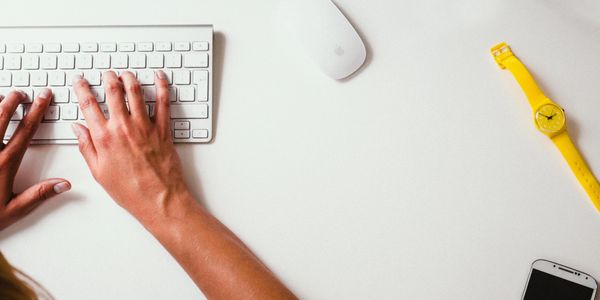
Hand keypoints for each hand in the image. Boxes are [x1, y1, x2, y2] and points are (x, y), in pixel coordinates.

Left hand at [0, 89, 70, 230]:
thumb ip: (39, 194)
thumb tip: (64, 184)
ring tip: (1, 97)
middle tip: (21, 92)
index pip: (26, 130)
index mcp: (5, 163)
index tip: (43, 98)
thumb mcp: (13, 210)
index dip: (37, 111)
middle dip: (13, 100)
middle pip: (1, 116)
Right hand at [71, 71, 190, 224]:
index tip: (79, 80)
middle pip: (113, 92)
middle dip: (108, 78)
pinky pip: (163, 102)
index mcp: (104, 138)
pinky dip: (162, 86)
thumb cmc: (130, 190)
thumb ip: (86, 147)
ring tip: (126, 74)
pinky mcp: (164, 129)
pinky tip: (159, 76)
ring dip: (130, 78)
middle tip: (106, 73)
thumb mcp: (99, 172)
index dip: (81, 88)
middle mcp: (123, 128)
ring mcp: (145, 126)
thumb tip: (77, 128)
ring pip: (136, 92)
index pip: (88, 104)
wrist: (159, 199)